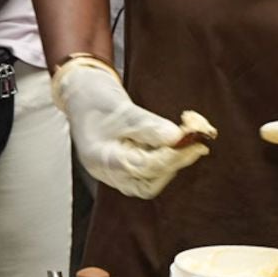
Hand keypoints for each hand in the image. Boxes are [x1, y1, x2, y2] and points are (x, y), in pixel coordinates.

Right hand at [53, 60, 211, 199]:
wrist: (80, 93)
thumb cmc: (95, 98)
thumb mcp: (123, 108)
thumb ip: (149, 126)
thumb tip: (177, 138)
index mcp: (102, 158)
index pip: (143, 167)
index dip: (171, 157)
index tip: (193, 143)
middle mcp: (107, 172)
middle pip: (148, 183)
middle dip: (173, 165)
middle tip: (196, 146)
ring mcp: (114, 173)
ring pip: (149, 182)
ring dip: (170, 165)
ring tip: (188, 144)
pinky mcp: (122, 168)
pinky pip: (147, 174)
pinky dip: (163, 162)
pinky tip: (175, 146)